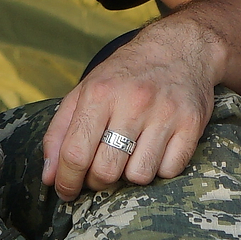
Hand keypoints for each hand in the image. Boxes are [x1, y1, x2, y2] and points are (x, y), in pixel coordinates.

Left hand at [40, 18, 221, 198]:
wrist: (179, 48)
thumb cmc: (125, 75)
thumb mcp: (85, 91)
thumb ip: (60, 132)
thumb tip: (48, 176)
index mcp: (100, 92)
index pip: (75, 153)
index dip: (66, 181)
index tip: (65, 191)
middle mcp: (134, 102)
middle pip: (106, 170)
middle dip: (97, 182)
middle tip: (99, 172)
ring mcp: (166, 113)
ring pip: (139, 176)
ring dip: (129, 175)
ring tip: (128, 157)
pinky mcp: (191, 124)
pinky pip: (169, 171)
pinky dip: (159, 169)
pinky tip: (154, 151)